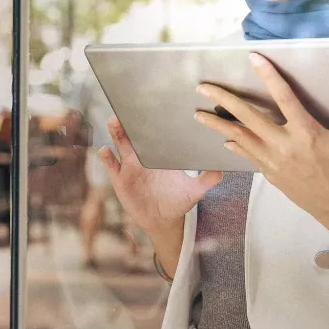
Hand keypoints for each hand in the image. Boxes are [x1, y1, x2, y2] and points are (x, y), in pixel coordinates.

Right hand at [98, 116, 222, 237]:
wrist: (162, 221)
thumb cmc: (178, 201)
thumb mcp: (195, 190)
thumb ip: (208, 179)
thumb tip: (222, 168)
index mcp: (161, 155)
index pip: (156, 134)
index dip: (154, 121)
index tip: (155, 108)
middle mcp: (144, 156)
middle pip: (136, 134)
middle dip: (132, 121)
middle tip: (130, 108)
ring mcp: (131, 166)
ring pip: (121, 145)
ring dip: (117, 133)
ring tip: (115, 121)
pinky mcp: (120, 179)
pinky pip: (111, 166)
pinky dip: (106, 157)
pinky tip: (105, 150)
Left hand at [195, 53, 328, 245]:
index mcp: (308, 133)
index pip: (284, 97)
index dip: (269, 76)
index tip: (254, 58)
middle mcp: (286, 146)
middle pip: (248, 117)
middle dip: (224, 99)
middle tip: (203, 87)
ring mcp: (275, 162)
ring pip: (240, 138)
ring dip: (218, 125)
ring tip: (198, 113)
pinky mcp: (271, 175)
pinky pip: (248, 155)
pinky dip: (235, 144)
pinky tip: (225, 137)